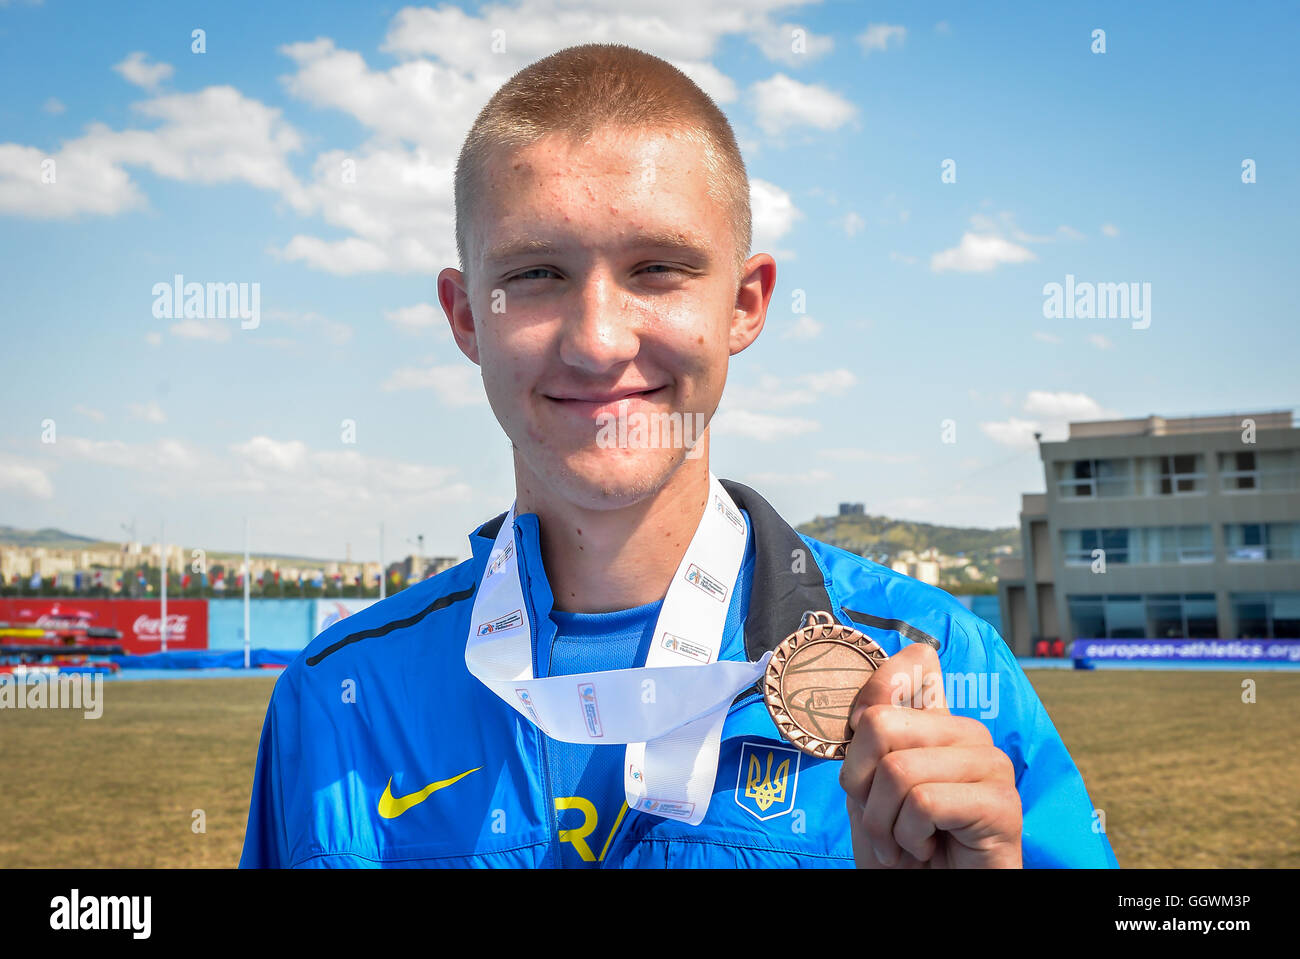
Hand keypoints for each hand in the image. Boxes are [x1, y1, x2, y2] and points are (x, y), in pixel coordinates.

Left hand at [838, 642, 1021, 867]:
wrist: (935, 895)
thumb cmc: (902, 845)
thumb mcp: (869, 785)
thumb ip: (871, 735)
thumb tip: (877, 694)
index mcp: (937, 722)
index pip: (906, 669)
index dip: (865, 706)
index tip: (859, 755)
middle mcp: (969, 733)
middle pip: (879, 724)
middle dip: (860, 785)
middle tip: (880, 820)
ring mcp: (990, 764)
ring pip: (898, 770)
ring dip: (884, 822)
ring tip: (904, 842)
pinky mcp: (1001, 802)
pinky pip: (923, 802)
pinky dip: (910, 837)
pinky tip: (929, 849)